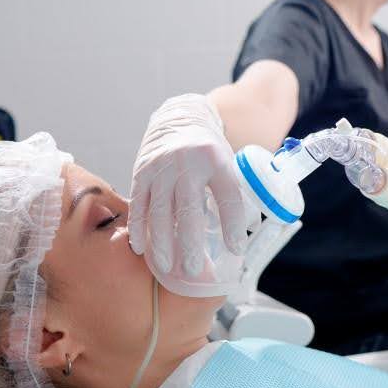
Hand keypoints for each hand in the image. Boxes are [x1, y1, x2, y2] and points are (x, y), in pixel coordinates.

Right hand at [128, 94, 247, 276]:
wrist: (179, 118)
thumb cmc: (209, 151)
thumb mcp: (228, 162)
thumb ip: (235, 193)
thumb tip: (247, 231)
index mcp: (217, 160)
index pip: (228, 196)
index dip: (233, 225)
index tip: (236, 249)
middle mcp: (188, 163)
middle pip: (190, 209)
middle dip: (191, 242)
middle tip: (193, 269)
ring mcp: (162, 167)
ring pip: (161, 210)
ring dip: (162, 242)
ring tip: (166, 266)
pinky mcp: (142, 171)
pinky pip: (139, 204)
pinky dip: (139, 228)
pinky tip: (140, 248)